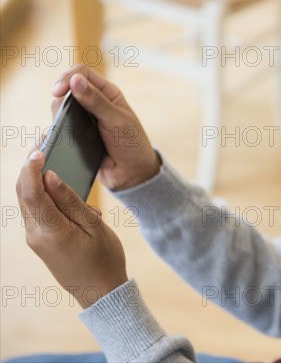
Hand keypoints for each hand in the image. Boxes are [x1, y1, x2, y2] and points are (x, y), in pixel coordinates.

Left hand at [16, 147, 127, 308]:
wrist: (100, 291)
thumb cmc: (104, 259)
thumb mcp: (95, 226)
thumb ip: (71, 201)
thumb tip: (51, 177)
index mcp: (52, 231)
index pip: (32, 192)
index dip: (32, 167)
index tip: (39, 147)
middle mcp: (35, 235)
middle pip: (23, 193)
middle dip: (30, 167)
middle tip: (42, 142)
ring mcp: (34, 238)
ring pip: (26, 200)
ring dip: (33, 178)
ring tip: (47, 156)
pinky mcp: (39, 240)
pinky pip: (34, 210)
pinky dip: (40, 193)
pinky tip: (54, 182)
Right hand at [52, 64, 159, 190]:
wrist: (132, 174)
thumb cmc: (132, 144)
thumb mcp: (116, 121)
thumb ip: (96, 101)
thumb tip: (75, 80)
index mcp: (108, 93)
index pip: (82, 73)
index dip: (66, 78)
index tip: (57, 91)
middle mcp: (95, 102)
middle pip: (66, 91)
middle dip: (61, 102)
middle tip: (64, 119)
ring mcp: (85, 119)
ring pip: (61, 110)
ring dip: (60, 120)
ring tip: (71, 133)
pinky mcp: (78, 134)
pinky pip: (61, 129)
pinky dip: (60, 133)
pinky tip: (63, 141)